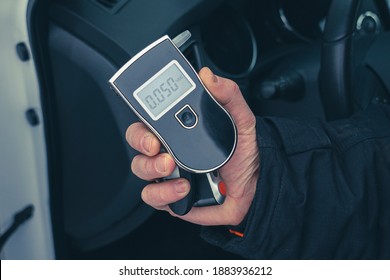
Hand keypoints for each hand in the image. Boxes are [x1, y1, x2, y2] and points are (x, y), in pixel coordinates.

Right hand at [126, 67, 258, 225]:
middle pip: (138, 141)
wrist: (256, 185)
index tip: (151, 120)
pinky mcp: (172, 197)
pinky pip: (154, 196)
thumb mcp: (241, 120)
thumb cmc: (244, 154)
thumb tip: (209, 77)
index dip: (143, 118)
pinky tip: (183, 187)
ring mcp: (168, 174)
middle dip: (141, 141)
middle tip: (156, 145)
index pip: (150, 119)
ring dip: (151, 167)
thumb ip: (228, 96)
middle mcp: (169, 150)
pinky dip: (163, 192)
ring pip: (140, 168)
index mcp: (180, 129)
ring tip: (171, 166)